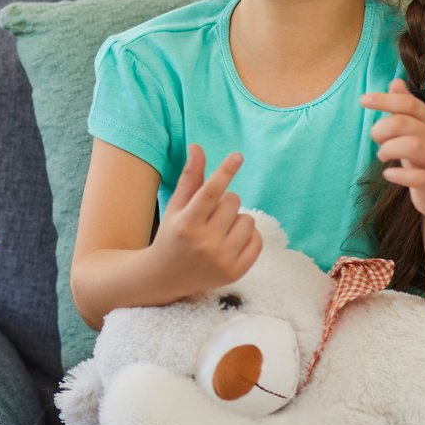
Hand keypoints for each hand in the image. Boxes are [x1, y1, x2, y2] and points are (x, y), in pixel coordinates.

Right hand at [148, 144, 261, 297]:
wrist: (166, 277)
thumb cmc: (172, 235)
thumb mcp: (175, 207)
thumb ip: (189, 178)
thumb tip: (197, 147)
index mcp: (186, 224)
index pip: (210, 192)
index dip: (224, 172)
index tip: (237, 156)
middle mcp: (204, 243)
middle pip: (232, 202)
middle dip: (225, 201)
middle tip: (211, 214)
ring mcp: (222, 260)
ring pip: (247, 219)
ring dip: (237, 218)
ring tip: (220, 229)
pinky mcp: (236, 272)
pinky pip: (257, 240)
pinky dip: (248, 235)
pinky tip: (232, 240)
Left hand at [360, 78, 424, 217]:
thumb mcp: (417, 130)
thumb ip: (405, 108)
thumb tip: (395, 81)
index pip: (409, 104)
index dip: (385, 100)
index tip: (363, 100)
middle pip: (404, 123)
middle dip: (381, 129)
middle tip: (377, 140)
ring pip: (412, 146)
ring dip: (388, 149)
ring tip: (383, 155)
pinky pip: (417, 176)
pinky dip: (398, 174)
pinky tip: (388, 174)